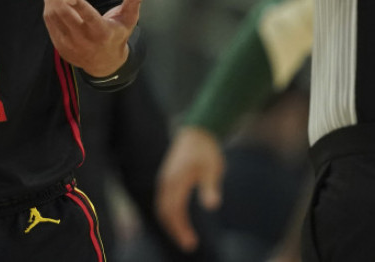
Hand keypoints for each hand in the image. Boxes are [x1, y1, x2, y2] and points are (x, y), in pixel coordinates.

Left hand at [41, 0, 153, 77]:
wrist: (104, 64)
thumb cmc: (117, 35)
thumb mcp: (129, 19)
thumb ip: (134, 0)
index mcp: (101, 31)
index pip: (89, 18)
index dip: (79, 7)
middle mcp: (83, 39)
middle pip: (64, 15)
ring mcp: (69, 44)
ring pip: (54, 18)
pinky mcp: (59, 46)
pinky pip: (50, 24)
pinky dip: (47, 9)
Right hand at [155, 125, 224, 251]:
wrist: (198, 130)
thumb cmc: (207, 150)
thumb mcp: (213, 169)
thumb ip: (210, 187)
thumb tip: (212, 205)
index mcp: (175, 181)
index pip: (173, 211)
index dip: (180, 229)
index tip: (191, 243)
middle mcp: (166, 181)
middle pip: (164, 212)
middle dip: (174, 230)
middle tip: (189, 244)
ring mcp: (165, 178)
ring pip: (162, 206)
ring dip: (171, 223)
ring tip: (185, 235)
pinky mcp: (168, 177)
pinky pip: (164, 200)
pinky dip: (169, 213)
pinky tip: (180, 218)